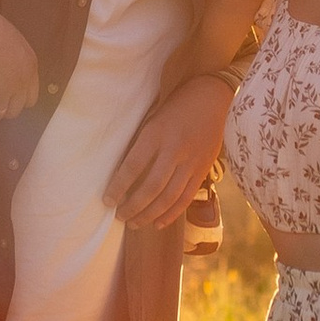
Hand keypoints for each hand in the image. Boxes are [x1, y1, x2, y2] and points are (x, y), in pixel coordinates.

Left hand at [106, 73, 232, 226]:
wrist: (212, 98)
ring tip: (134, 223)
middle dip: (133, 207)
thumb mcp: (153, 119)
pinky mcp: (203, 170)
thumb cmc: (175, 107)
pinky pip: (186, 198)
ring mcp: (191, 162)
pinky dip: (171, 213)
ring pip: (169, 197)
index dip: (118, 187)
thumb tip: (121, 174)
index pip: (132, 167)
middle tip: (120, 216)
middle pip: (151, 188)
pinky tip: (157, 223)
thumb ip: (141, 144)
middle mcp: (174, 150)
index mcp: (156, 134)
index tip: (107, 200)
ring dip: (149, 214)